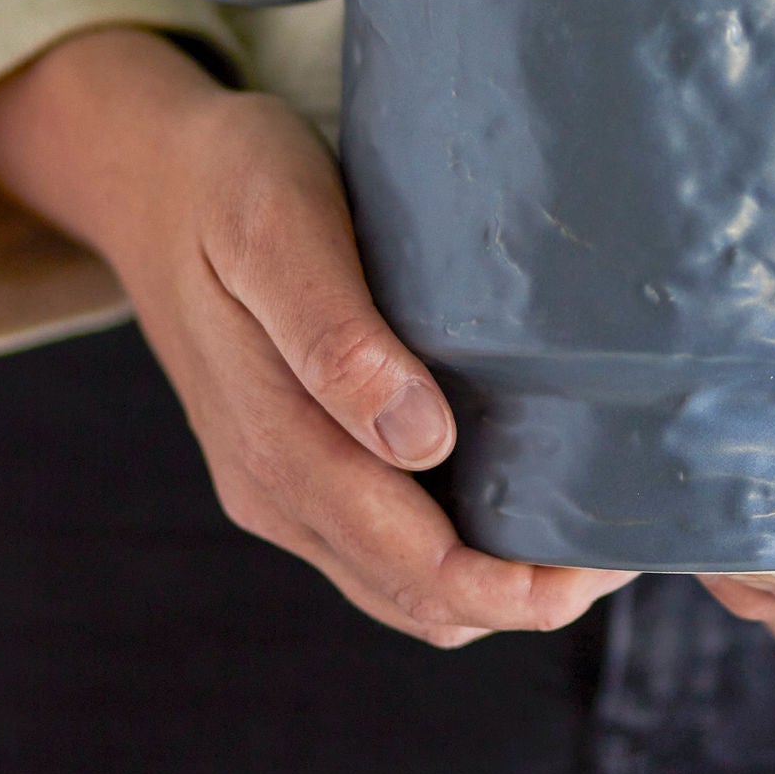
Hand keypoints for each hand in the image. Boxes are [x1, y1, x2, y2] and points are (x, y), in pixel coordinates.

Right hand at [0, 29, 632, 645]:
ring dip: (492, 584)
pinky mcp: (290, 464)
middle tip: (624, 543)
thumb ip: (335, 337)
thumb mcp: (275, 228)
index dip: (511, 588)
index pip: (410, 564)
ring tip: (589, 529)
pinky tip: (516, 496)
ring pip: (401, 587)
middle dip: (521, 597)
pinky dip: (454, 552)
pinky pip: (380, 548)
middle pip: (415, 595)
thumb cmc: (229, 183)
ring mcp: (277, 485)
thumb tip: (420, 441)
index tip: (602, 562)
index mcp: (275, 442)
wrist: (150, 176)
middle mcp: (273, 487)